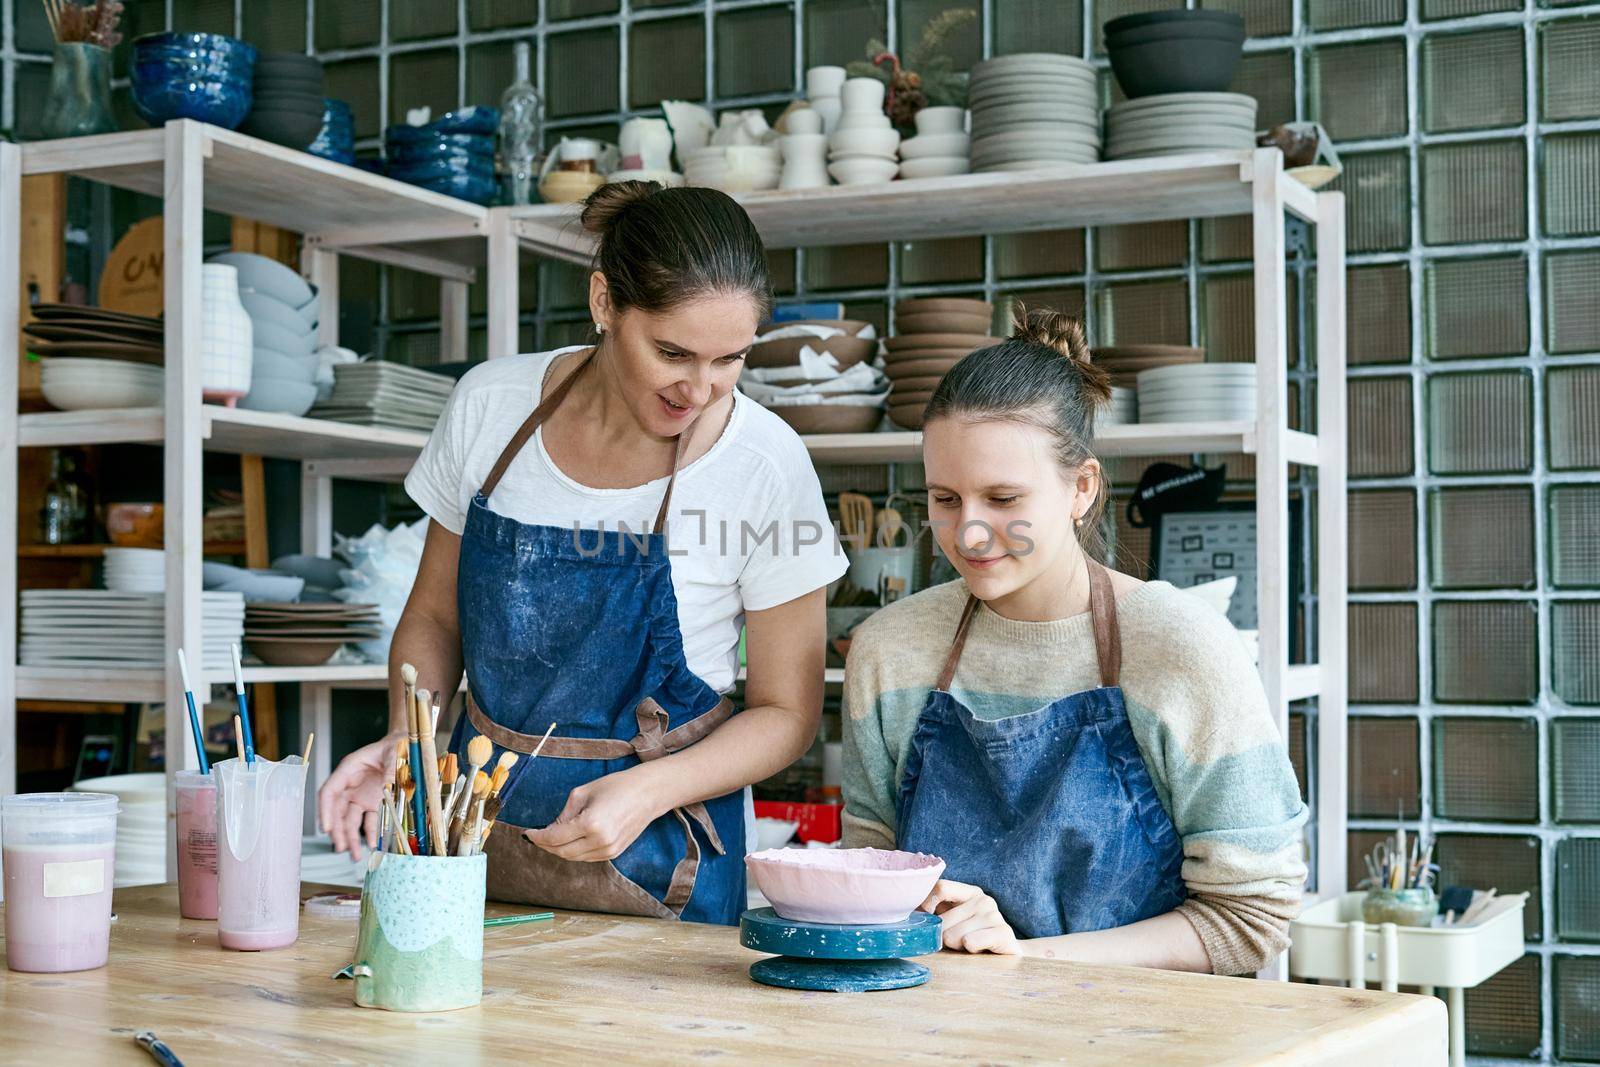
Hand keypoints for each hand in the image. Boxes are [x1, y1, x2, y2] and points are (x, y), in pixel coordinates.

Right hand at [316, 733, 401, 860]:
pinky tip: (372, 844)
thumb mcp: (395, 753)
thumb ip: (391, 771)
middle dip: (337, 830)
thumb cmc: (396, 744)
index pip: (329, 792)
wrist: (406, 744)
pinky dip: (369, 833)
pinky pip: (368, 820)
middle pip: (337, 810)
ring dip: (350, 837)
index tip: (326, 828)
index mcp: (349, 769)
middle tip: (341, 847)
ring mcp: (361, 795)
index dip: (325, 811)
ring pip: (349, 819)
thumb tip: (387, 790)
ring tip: (354, 854)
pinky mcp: (373, 802)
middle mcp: (351, 784)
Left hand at [524, 766, 668, 861]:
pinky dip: (574, 851)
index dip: (537, 836)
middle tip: (536, 836)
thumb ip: (564, 814)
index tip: (527, 833)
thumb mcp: (583, 793)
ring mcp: (608, 850)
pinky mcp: (614, 853)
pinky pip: (586, 857)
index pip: (554, 837)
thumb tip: (550, 829)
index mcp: (590, 824)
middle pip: (561, 852)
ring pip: (573, 857)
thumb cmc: (617, 786)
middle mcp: (600, 841)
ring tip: (550, 838)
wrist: (648, 793)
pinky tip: (568, 840)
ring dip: (558, 849)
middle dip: (545, 845)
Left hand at [919, 880, 1020, 954]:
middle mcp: (983, 900)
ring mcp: (994, 915)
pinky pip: (971, 942)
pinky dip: (969, 949)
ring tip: (969, 947)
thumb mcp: (954, 921)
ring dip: (956, 947)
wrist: (1005, 958)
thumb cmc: (974, 939)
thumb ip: (935, 912)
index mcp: (969, 892)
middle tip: (956, 943)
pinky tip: (978, 950)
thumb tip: (905, 910)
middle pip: (942, 920)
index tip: (924, 921)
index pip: (940, 887)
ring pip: (953, 936)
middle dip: (943, 937)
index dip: (926, 904)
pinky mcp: (1004, 933)